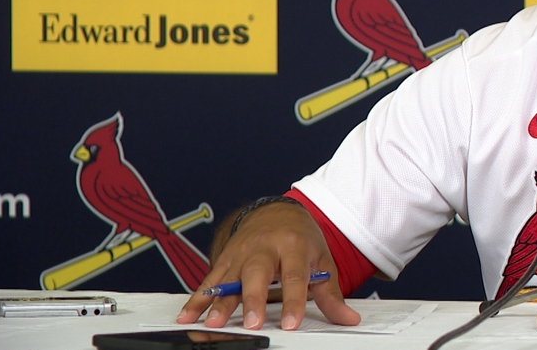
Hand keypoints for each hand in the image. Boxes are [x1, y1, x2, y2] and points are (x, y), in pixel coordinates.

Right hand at [176, 202, 359, 330]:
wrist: (276, 211)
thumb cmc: (301, 239)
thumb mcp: (321, 261)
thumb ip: (330, 294)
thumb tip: (348, 319)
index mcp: (294, 246)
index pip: (294, 276)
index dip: (293, 301)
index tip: (291, 324)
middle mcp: (266, 246)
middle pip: (258, 272)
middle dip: (253, 298)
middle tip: (252, 322)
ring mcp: (243, 251)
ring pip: (229, 275)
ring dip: (219, 300)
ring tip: (213, 323)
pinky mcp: (225, 256)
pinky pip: (210, 277)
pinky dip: (198, 297)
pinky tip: (188, 314)